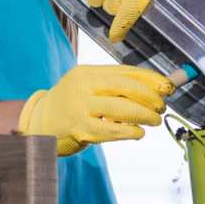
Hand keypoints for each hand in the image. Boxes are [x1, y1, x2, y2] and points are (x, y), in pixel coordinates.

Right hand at [18, 65, 174, 155]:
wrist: (37, 124)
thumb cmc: (70, 106)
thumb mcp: (87, 88)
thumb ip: (112, 89)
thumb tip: (151, 92)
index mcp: (87, 72)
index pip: (125, 71)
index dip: (149, 79)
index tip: (167, 86)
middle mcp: (83, 85)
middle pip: (125, 86)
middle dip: (149, 96)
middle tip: (161, 106)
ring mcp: (79, 106)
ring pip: (120, 107)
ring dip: (143, 114)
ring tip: (154, 120)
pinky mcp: (78, 127)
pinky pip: (110, 130)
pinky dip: (129, 131)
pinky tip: (139, 133)